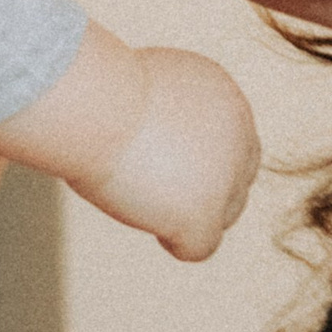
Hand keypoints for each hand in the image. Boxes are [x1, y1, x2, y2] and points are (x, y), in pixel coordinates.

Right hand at [97, 45, 260, 261]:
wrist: (93, 102)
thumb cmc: (95, 89)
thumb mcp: (144, 86)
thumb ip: (166, 112)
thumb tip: (152, 135)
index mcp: (223, 97)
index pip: (235, 143)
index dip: (202, 160)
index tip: (164, 164)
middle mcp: (238, 133)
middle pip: (237, 181)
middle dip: (201, 190)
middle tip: (155, 190)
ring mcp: (226, 175)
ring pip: (225, 215)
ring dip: (189, 213)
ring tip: (143, 200)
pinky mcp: (205, 212)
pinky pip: (200, 245)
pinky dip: (175, 242)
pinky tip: (150, 224)